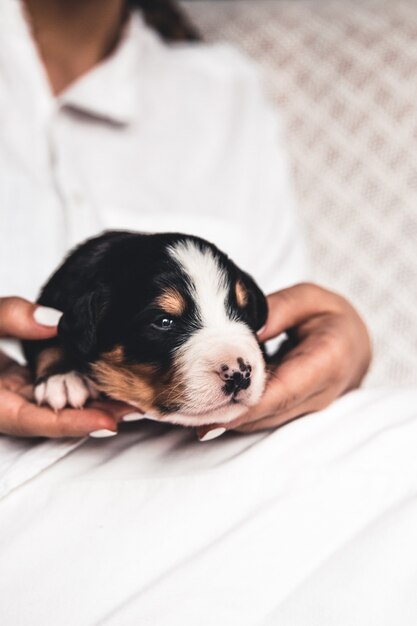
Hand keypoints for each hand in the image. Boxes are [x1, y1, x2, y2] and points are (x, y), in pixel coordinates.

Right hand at [0, 297, 130, 436]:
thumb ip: (8, 318)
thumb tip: (56, 321)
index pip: (34, 421)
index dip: (72, 423)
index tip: (109, 422)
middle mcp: (2, 403)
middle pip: (53, 418)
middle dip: (94, 415)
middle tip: (135, 406)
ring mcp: (10, 393)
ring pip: (55, 404)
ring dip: (91, 401)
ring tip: (131, 393)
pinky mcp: (16, 381)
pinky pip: (50, 387)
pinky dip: (76, 383)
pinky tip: (103, 375)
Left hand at [198, 283, 371, 437]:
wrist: (354, 346)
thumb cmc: (331, 317)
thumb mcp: (309, 299)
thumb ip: (278, 310)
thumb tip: (244, 329)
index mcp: (329, 360)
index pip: (282, 391)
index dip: (243, 405)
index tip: (208, 408)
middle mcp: (319, 393)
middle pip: (265, 414)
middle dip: (223, 416)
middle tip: (180, 412)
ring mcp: (307, 409)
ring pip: (261, 422)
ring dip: (223, 420)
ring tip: (182, 413)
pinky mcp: (293, 414)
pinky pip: (261, 419)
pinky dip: (232, 417)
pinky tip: (200, 411)